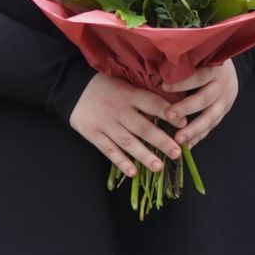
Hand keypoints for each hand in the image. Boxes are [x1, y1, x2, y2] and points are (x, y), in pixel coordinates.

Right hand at [69, 74, 183, 176]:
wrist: (71, 86)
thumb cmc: (105, 85)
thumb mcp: (125, 82)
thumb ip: (143, 95)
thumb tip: (172, 105)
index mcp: (129, 94)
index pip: (152, 104)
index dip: (169, 113)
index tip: (183, 124)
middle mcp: (119, 110)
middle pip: (143, 127)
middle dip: (161, 141)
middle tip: (176, 152)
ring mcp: (105, 123)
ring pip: (127, 142)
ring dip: (144, 155)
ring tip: (159, 166)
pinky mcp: (93, 134)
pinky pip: (109, 150)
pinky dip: (121, 162)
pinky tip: (133, 172)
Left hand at [160, 61, 239, 147]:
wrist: (231, 71)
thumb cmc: (205, 63)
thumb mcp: (198, 60)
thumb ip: (183, 66)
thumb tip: (158, 71)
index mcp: (213, 70)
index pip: (197, 77)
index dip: (181, 82)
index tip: (164, 86)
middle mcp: (221, 87)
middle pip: (203, 100)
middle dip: (185, 109)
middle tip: (169, 116)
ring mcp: (224, 102)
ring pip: (209, 118)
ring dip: (193, 130)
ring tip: (178, 140)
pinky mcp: (223, 114)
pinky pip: (210, 128)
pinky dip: (198, 137)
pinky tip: (187, 146)